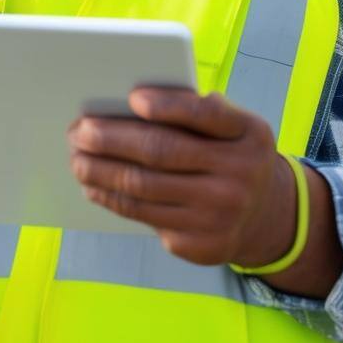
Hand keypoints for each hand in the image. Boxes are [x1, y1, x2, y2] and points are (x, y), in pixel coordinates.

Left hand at [68, 87, 295, 267]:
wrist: (265, 215)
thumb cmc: (232, 155)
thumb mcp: (234, 126)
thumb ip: (197, 111)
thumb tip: (131, 104)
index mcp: (248, 134)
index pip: (204, 114)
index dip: (168, 106)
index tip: (132, 97)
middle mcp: (239, 175)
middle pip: (162, 153)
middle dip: (112, 140)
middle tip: (79, 131)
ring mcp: (220, 214)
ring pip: (145, 189)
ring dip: (101, 172)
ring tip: (77, 159)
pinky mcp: (200, 244)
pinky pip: (145, 217)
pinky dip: (112, 199)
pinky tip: (95, 187)